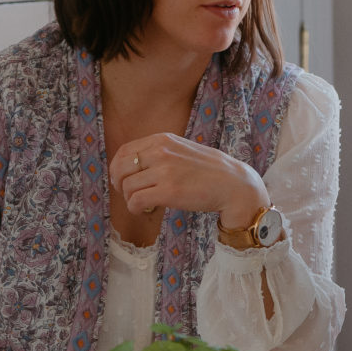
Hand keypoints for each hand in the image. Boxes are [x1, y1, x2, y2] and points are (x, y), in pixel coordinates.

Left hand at [110, 131, 268, 222]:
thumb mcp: (182, 150)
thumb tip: (131, 166)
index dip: (117, 169)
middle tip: (131, 195)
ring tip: (147, 204)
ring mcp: (164, 171)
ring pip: (127, 187)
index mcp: (163, 140)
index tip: (123, 180)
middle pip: (120, 168)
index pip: (124, 151)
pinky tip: (148, 211)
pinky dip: (136, 209)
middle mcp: (161, 152)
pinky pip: (135, 201)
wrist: (234, 185)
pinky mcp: (168, 192)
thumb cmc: (209, 172)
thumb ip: (159, 153)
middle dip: (120, 185)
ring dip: (131, 199)